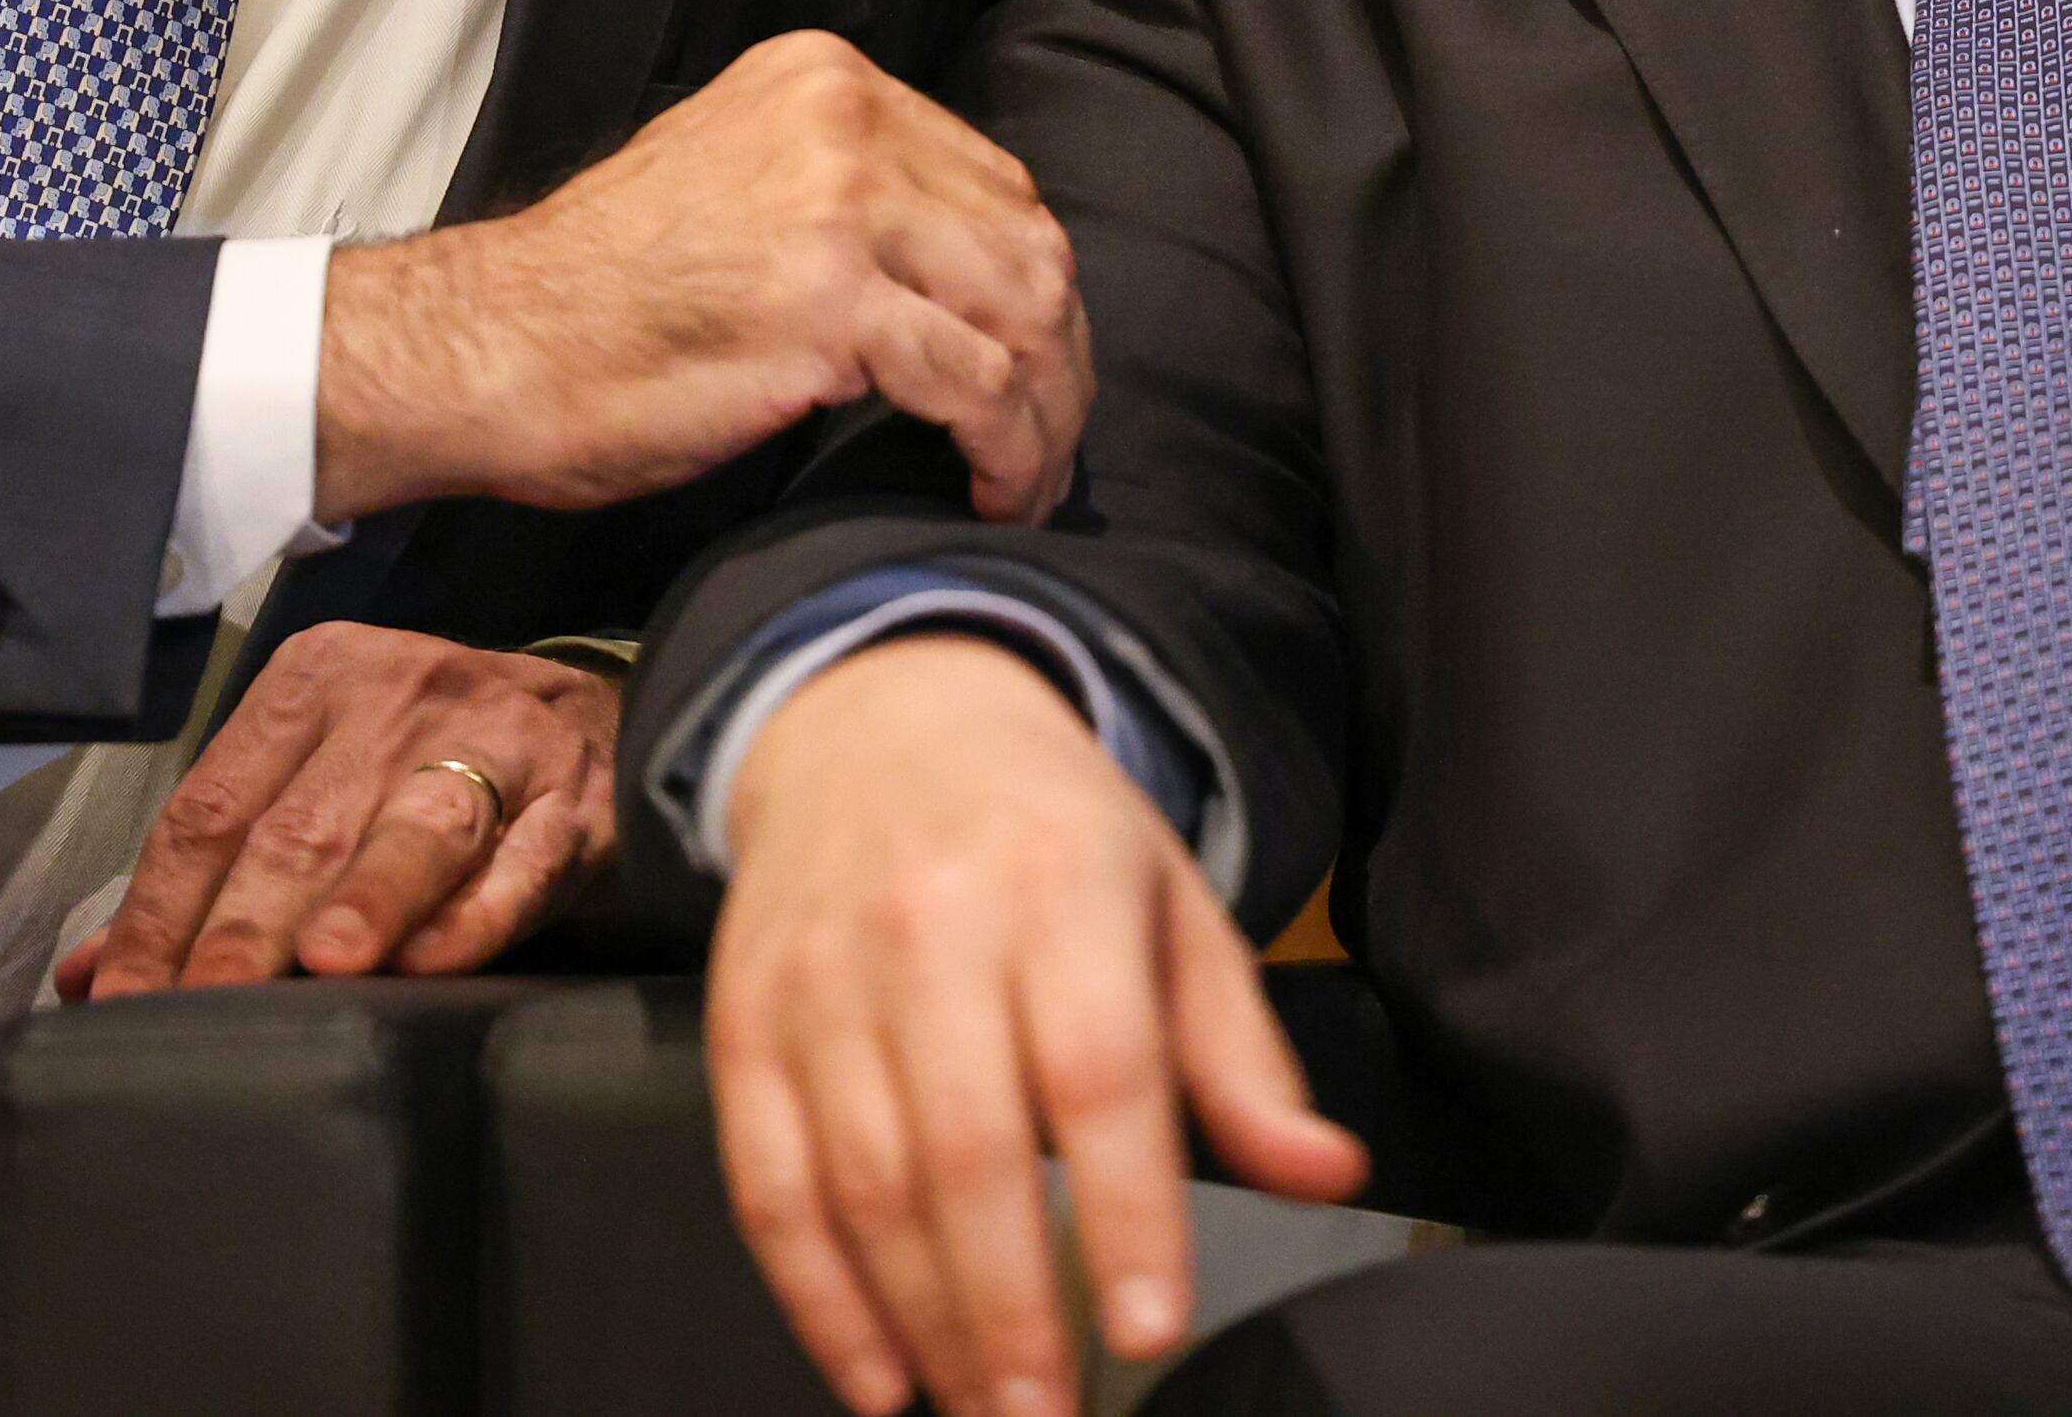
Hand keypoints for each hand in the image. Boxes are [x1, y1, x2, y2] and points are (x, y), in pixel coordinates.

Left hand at [55, 624, 615, 999]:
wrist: (585, 715)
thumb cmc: (420, 758)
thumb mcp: (311, 776)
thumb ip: (211, 866)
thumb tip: (91, 974)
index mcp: (315, 680)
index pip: (214, 804)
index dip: (162, 910)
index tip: (125, 1002)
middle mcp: (402, 695)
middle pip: (304, 828)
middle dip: (245, 929)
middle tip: (201, 1010)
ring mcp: (499, 739)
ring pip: (419, 828)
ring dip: (370, 899)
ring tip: (324, 966)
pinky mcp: (577, 799)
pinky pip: (524, 862)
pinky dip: (476, 915)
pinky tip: (433, 961)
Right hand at [314, 31, 1085, 522]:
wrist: (486, 348)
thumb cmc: (596, 298)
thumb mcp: (736, 188)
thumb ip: (847, 196)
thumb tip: (959, 274)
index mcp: (825, 81)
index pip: (995, 184)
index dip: (1033, 289)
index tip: (1035, 367)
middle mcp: (845, 121)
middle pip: (1029, 243)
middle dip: (1059, 356)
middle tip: (1052, 440)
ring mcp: (842, 207)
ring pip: (1024, 312)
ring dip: (1049, 412)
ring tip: (1031, 481)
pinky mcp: (832, 304)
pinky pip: (979, 382)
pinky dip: (1010, 447)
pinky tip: (995, 490)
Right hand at [711, 638, 1366, 1416]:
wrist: (879, 722)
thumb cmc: (1052, 838)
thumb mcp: (1174, 909)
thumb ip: (1241, 1059)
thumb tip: (1330, 1176)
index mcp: (1061, 890)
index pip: (1098, 1071)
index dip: (1126, 1212)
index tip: (1150, 1329)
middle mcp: (929, 933)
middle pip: (966, 1149)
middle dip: (1012, 1310)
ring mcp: (821, 981)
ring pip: (863, 1184)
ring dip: (924, 1323)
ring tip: (984, 1411)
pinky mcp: (741, 1026)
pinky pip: (768, 1186)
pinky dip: (817, 1298)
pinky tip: (876, 1374)